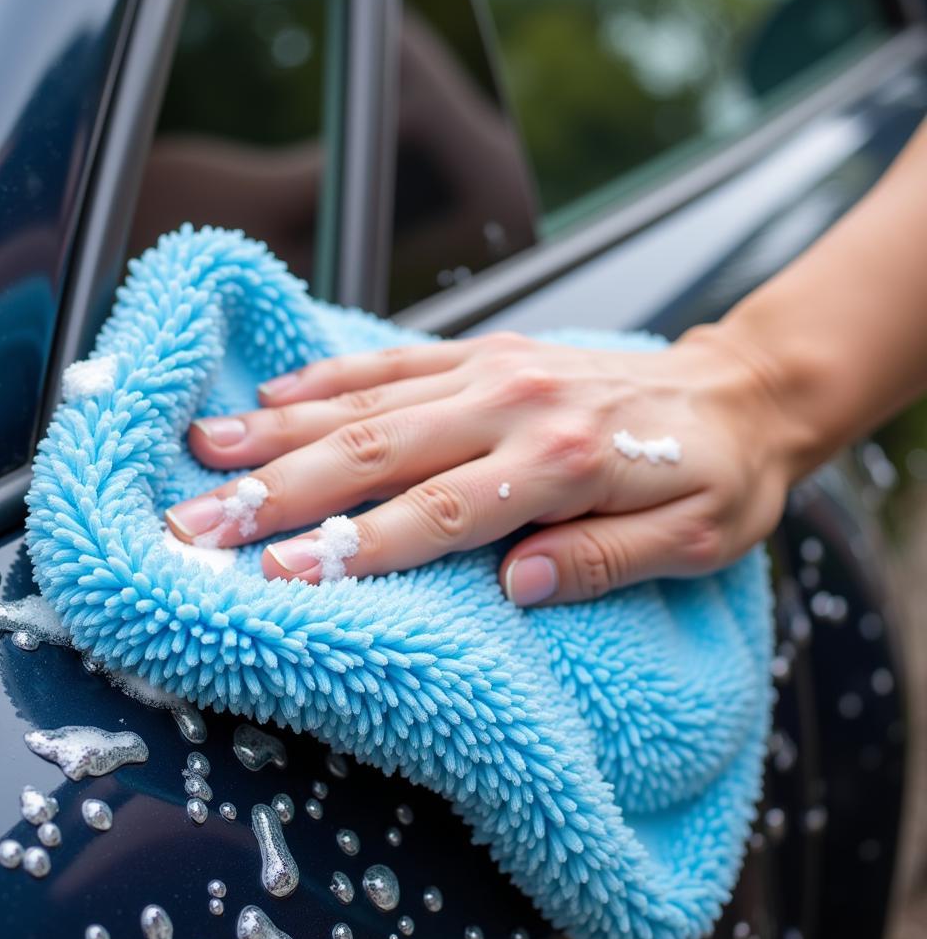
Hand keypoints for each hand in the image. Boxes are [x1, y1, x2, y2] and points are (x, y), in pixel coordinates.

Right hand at [165, 329, 792, 603]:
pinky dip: (330, 378)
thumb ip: (605, 561)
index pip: (440, 511)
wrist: (739, 391)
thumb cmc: (716, 475)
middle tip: (200, 520)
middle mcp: (517, 406)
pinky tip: (272, 397)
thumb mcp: (694, 539)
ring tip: (205, 453)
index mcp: (566, 463)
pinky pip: (396, 360)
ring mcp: (495, 371)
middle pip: (378, 453)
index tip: (277, 571)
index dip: (355, 544)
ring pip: (370, 404)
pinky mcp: (487, 352)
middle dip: (280, 491)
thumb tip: (515, 585)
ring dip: (281, 432)